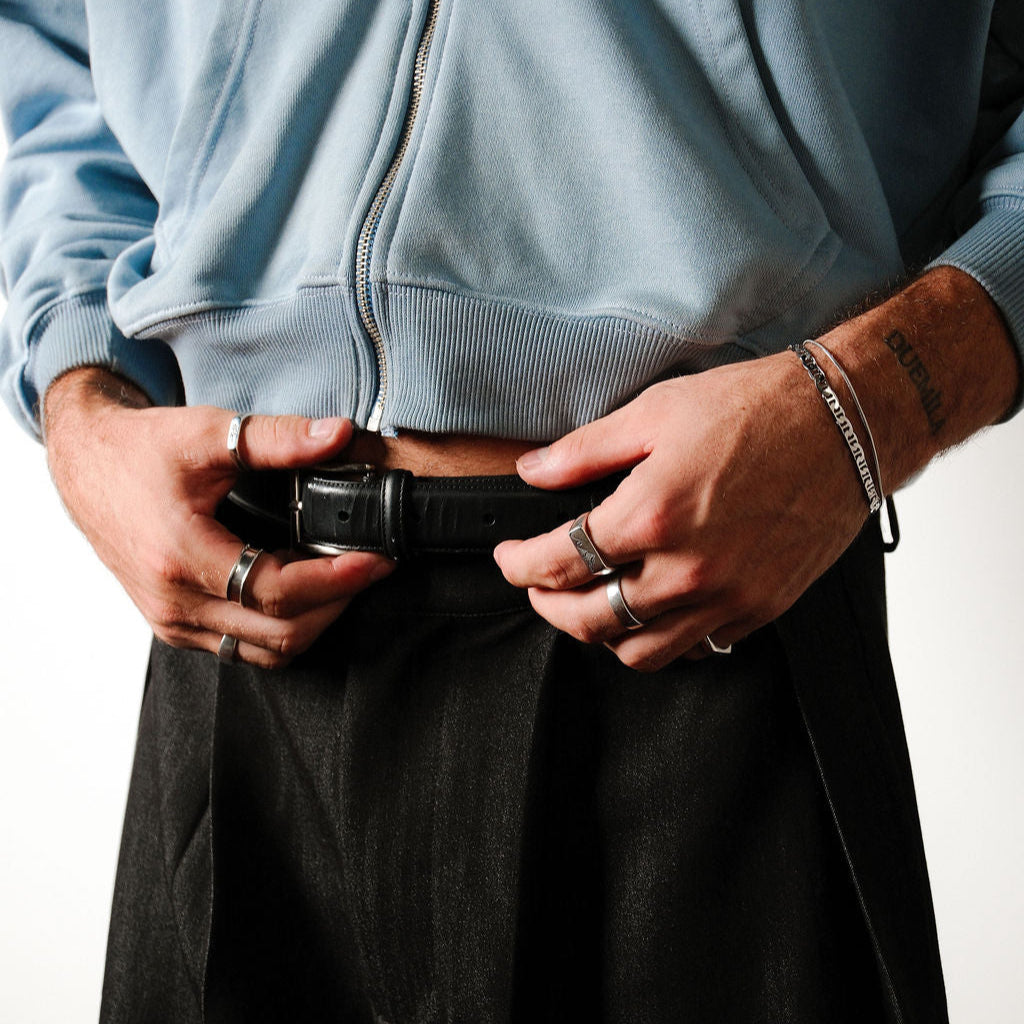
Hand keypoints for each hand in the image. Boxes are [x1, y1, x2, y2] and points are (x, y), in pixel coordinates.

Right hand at [44, 368, 393, 667]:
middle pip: (279, 633)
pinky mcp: (174, 625)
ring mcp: (172, 620)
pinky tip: (302, 591)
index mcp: (179, 556)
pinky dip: (282, 629)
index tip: (376, 559)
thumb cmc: (138, 451)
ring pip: (264, 651)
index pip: (276, 592)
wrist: (87, 466)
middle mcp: (173, 602)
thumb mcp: (207, 432)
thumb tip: (338, 435)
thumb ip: (277, 437)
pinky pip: (241, 649)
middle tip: (372, 567)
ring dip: (313, 622)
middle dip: (336, 602)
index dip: (336, 580)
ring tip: (343, 579)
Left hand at [494, 353, 869, 670]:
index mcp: (650, 515)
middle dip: (548, 607)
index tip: (508, 557)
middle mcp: (686, 569)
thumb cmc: (755, 409)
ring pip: (639, 652)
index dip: (518, 565)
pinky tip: (654, 607)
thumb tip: (531, 471)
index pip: (558, 563)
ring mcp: (726, 596)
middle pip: (589, 621)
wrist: (845, 424)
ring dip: (602, 633)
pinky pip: (696, 648)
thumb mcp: (655, 412)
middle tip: (538, 588)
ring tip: (590, 603)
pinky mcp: (759, 609)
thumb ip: (583, 452)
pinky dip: (662, 636)